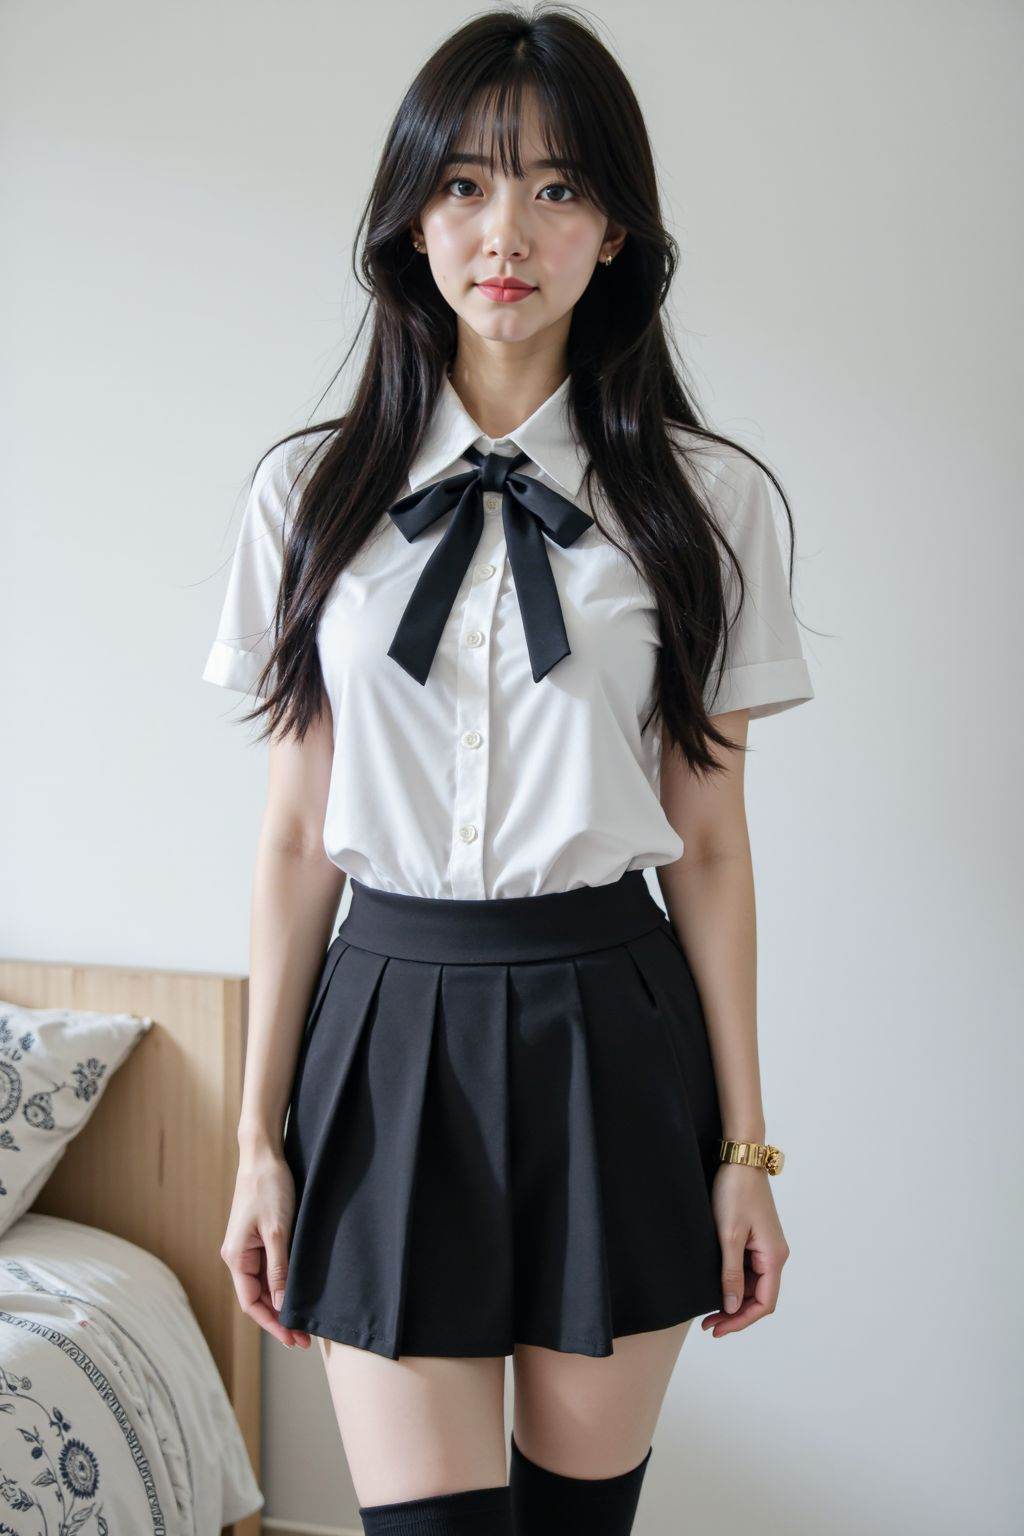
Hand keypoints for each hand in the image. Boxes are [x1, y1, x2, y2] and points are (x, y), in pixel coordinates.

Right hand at [220, 1145, 311, 1348]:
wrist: (263, 1155)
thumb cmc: (269, 1188)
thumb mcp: (278, 1231)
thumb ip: (279, 1269)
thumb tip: (281, 1304)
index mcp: (236, 1257)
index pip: (251, 1303)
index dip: (272, 1323)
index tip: (293, 1339)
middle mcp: (237, 1255)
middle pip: (257, 1298)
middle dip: (279, 1318)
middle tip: (304, 1339)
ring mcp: (247, 1247)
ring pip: (263, 1285)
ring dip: (281, 1303)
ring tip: (303, 1322)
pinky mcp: (258, 1237)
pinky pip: (268, 1269)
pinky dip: (281, 1284)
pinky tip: (297, 1292)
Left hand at [700, 1162, 789, 1337]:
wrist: (740, 1158)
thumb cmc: (734, 1192)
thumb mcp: (728, 1236)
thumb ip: (731, 1274)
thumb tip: (732, 1307)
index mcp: (774, 1256)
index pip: (764, 1303)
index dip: (741, 1320)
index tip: (718, 1329)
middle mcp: (775, 1254)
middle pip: (760, 1297)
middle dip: (736, 1313)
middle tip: (709, 1324)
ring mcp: (767, 1246)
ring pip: (754, 1284)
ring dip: (734, 1299)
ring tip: (709, 1310)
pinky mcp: (757, 1238)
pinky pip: (749, 1269)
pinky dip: (734, 1281)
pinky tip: (717, 1286)